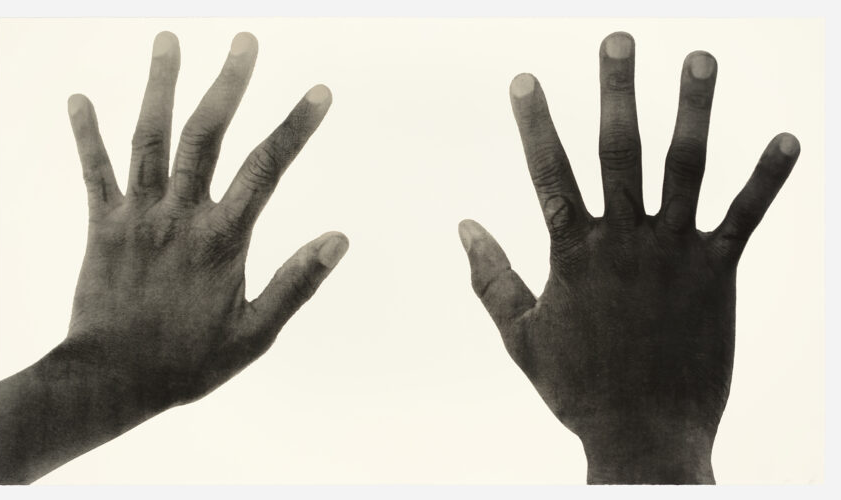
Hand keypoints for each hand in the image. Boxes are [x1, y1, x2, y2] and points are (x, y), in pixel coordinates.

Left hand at [66, 30, 345, 405]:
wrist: (114, 380)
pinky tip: (79, 98)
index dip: (295, 126)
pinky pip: (95, 172)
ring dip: (159, 86)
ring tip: (169, 41)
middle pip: (207, 136)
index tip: (319, 92)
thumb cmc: (189, 362)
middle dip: (228, 84)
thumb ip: (297, 282)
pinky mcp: (103, 226)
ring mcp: (139, 216)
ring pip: (149, 139)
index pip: (267, 169)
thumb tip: (338, 240)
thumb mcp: (256, 332)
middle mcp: (181, 216)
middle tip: (245, 41)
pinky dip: (87, 135)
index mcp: (223, 239)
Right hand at [458, 32, 799, 483]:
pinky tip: (789, 137)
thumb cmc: (577, 387)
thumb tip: (464, 227)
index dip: (536, 123)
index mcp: (573, 253)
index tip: (527, 80)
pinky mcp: (717, 274)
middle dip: (616, 90)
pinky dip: (767, 178)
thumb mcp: (519, 335)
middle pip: (619, 151)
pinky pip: (745, 217)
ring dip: (694, 110)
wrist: (644, 434)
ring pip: (686, 168)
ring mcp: (674, 254)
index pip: (549, 173)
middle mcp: (624, 241)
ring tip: (700, 59)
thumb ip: (490, 279)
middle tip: (618, 40)